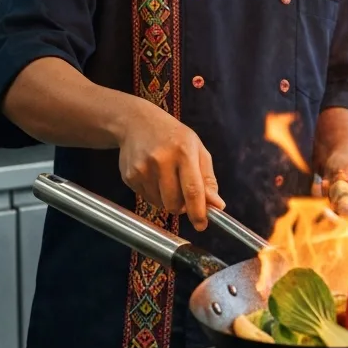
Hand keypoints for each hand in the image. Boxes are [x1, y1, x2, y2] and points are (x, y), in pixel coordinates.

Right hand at [118, 99, 224, 229]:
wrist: (136, 122)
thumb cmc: (173, 136)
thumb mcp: (197, 149)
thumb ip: (208, 179)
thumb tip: (217, 205)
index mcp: (183, 151)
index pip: (192, 190)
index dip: (198, 212)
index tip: (202, 225)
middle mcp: (161, 160)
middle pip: (174, 203)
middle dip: (182, 207)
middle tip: (184, 196)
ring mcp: (142, 169)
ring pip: (160, 204)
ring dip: (168, 200)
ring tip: (167, 178)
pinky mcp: (129, 176)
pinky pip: (147, 199)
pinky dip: (154, 194)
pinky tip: (153, 175)